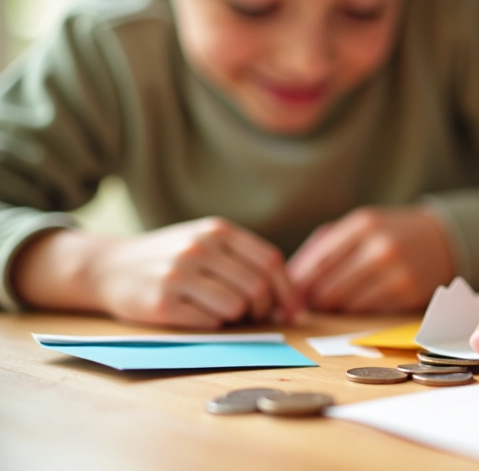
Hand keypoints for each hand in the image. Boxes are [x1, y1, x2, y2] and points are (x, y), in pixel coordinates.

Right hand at [58, 218, 298, 328]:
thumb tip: (291, 303)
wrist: (107, 266)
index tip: (293, 312)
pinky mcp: (161, 303)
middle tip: (254, 316)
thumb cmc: (171, 259)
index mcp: (217, 230)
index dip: (287, 291)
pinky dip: (212, 325)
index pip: (270, 261)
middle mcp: (199, 248)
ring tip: (221, 313)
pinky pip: (209, 323)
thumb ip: (246, 262)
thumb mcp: (207, 244)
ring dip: (237, 319)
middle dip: (263, 309)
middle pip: (257, 287)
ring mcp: (178, 274)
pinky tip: (196, 316)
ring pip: (236, 307)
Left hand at [288, 207, 454, 312]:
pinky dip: (355, 311)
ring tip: (330, 304)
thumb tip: (290, 279)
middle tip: (305, 305)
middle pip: (328, 288)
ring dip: (332, 308)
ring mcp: (397, 272)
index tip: (286, 295)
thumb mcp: (361, 226)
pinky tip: (355, 304)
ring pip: (345, 304)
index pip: (318, 261)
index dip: (298, 283)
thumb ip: (326, 246)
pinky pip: (367, 311)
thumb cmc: (391, 232)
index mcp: (364, 224)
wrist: (443, 239)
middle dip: (312, 300)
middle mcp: (381, 247)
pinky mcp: (409, 293)